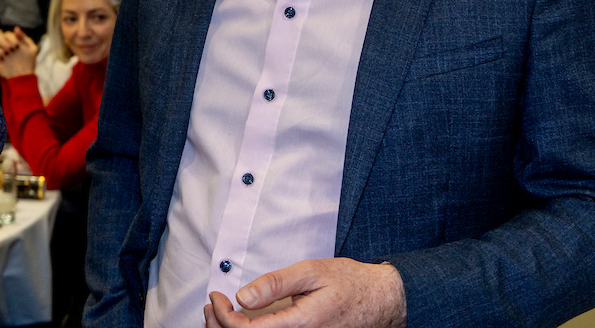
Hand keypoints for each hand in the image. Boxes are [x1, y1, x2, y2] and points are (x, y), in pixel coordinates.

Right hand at [0, 27, 38, 78]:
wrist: (23, 76)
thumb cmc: (28, 61)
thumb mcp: (31, 49)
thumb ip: (24, 38)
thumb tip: (16, 28)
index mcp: (10, 40)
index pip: (6, 34)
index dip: (10, 38)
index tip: (16, 46)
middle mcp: (2, 45)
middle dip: (2, 42)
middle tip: (10, 50)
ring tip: (5, 56)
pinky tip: (0, 61)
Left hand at [204, 258, 405, 327]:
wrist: (383, 300)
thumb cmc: (349, 282)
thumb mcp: (311, 272)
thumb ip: (276, 284)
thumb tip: (243, 297)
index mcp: (300, 325)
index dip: (223, 317)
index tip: (216, 296)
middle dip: (221, 327)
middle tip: (211, 305)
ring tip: (219, 312)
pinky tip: (243, 321)